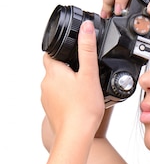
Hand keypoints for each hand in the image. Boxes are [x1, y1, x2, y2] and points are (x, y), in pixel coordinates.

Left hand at [41, 20, 104, 137]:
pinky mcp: (50, 110)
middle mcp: (46, 83)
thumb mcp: (90, 74)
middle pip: (55, 69)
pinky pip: (57, 99)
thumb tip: (86, 28)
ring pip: (56, 84)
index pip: (52, 53)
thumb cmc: (84, 108)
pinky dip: (66, 99)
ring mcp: (46, 98)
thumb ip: (87, 49)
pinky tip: (79, 104)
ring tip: (84, 92)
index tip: (74, 54)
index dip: (63, 51)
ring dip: (67, 85)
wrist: (76, 135)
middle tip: (84, 75)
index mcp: (54, 71)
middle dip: (67, 69)